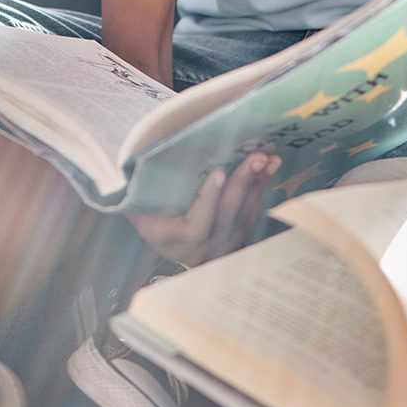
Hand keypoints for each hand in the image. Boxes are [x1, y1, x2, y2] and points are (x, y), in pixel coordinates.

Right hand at [129, 151, 280, 264]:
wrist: (157, 223)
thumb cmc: (145, 202)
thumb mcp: (137, 198)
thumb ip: (142, 186)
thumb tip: (142, 161)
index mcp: (165, 237)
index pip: (192, 227)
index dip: (207, 201)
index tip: (218, 173)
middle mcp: (192, 249)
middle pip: (224, 219)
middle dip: (242, 185)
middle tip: (255, 157)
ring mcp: (215, 249)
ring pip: (242, 218)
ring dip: (257, 184)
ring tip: (266, 158)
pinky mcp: (233, 242)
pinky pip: (251, 216)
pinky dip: (261, 190)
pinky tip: (269, 168)